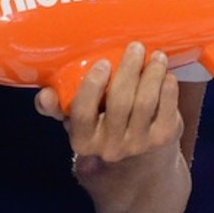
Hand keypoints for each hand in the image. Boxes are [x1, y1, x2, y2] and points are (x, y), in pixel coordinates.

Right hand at [34, 41, 182, 172]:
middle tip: (135, 47)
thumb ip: (58, 106)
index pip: (82, 113)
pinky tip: (167, 74)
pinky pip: (168, 109)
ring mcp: (139, 144)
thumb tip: (44, 93)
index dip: (92, 87)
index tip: (103, 62)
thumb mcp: (78, 122)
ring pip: (146, 103)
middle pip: (120, 104)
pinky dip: (169, 88)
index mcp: (83, 141)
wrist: (138, 165)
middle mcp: (111, 147)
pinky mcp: (164, 139)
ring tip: (156, 56)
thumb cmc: (102, 129)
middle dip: (128, 71)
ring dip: (152, 75)